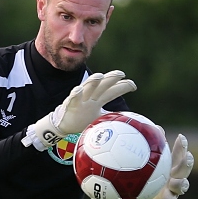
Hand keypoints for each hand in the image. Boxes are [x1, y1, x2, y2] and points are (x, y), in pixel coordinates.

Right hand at [22, 70, 136, 150]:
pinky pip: (72, 99)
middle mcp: (90, 97)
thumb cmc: (82, 119)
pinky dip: (75, 94)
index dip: (122, 87)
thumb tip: (127, 119)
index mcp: (98, 99)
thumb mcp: (99, 117)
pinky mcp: (70, 105)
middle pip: (102, 86)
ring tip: (100, 76)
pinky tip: (78, 90)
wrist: (63, 125)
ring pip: (87, 89)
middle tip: (121, 74)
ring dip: (92, 82)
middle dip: (111, 79)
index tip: (134, 86)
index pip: (112, 91)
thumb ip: (111, 115)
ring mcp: (80, 100)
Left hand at [135, 134, 193, 198]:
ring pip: (180, 188)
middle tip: (188, 156)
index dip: (181, 146)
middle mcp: (173, 179)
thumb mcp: (142, 166)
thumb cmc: (143, 180)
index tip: (180, 137)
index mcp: (169, 168)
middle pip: (184, 170)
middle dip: (187, 163)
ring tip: (178, 182)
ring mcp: (171, 192)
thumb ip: (143, 150)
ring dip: (181, 184)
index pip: (178, 155)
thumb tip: (138, 127)